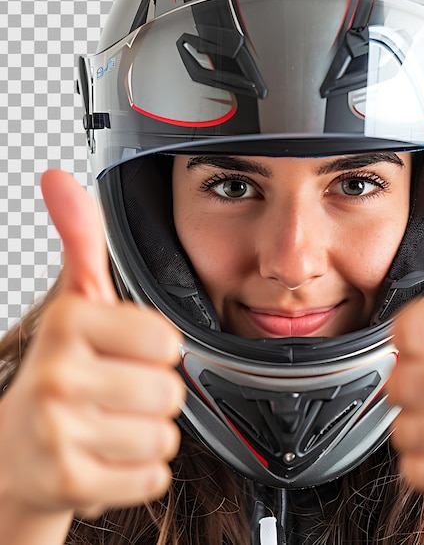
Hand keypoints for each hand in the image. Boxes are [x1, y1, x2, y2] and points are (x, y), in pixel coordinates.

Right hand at [0, 170, 184, 517]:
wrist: (15, 453)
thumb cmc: (63, 371)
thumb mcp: (76, 303)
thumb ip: (80, 240)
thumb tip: (61, 179)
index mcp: (68, 322)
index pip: (166, 341)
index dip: (152, 350)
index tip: (120, 353)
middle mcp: (55, 375)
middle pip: (168, 391)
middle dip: (150, 394)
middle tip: (112, 394)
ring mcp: (57, 433)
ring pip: (163, 435)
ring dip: (144, 433)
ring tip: (107, 424)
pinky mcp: (68, 484)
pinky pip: (153, 475)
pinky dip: (138, 471)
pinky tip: (103, 455)